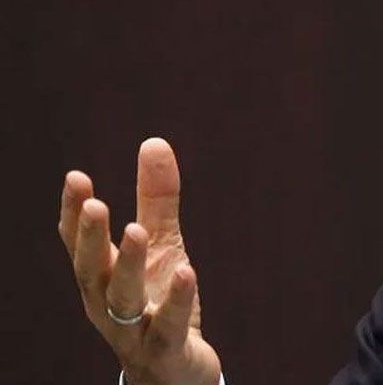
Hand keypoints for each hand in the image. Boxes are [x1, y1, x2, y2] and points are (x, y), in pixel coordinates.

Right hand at [59, 138, 221, 384]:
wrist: (173, 373)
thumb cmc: (159, 303)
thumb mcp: (162, 247)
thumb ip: (157, 200)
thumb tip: (154, 142)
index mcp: (101, 277)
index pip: (80, 243)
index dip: (74, 213)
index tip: (75, 177)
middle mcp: (108, 303)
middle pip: (91, 270)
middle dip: (89, 237)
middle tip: (94, 203)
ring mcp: (133, 330)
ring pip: (122, 298)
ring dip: (126, 264)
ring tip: (136, 230)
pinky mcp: (165, 349)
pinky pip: (167, 326)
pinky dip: (175, 300)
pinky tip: (187, 271)